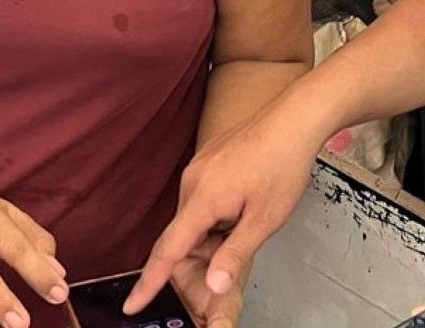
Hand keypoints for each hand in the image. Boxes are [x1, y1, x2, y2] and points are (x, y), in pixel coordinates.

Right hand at [125, 108, 321, 315]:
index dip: (149, 281)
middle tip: (240, 239)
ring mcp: (198, 168)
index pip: (167, 250)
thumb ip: (235, 253)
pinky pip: (200, 197)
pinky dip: (215, 212)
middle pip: (182, 233)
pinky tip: (243, 202)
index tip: (131, 305)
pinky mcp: (206, 161)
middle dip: (203, 250)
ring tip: (249, 214)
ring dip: (213, 230)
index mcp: (202, 198)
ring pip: (194, 216)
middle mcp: (192, 181)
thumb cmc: (283, 165)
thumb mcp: (265, 219)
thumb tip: (213, 285)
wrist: (293, 119)